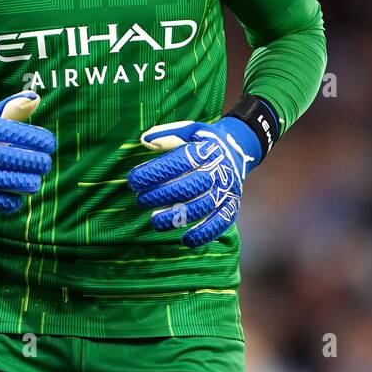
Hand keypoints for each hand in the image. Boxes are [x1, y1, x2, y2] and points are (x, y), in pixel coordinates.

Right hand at [0, 91, 55, 213]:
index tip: (49, 143)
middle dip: (26, 162)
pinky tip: (19, 197)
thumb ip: (14, 106)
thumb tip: (35, 98)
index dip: (29, 137)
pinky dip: (4, 201)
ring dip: (18, 183)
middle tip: (45, 164)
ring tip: (35, 182)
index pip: (5, 131)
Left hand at [128, 116, 263, 247]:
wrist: (237, 150)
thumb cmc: (203, 143)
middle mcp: (218, 170)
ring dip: (177, 217)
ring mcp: (226, 190)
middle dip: (161, 196)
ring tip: (155, 221)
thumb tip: (145, 140)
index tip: (134, 181)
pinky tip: (186, 239)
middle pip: (189, 186)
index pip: (179, 162)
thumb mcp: (189, 131)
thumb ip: (166, 135)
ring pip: (202, 207)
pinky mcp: (232, 206)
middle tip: (140, 201)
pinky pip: (220, 223)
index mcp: (205, 150)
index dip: (155, 172)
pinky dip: (204, 233)